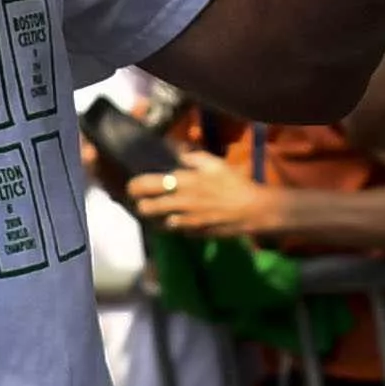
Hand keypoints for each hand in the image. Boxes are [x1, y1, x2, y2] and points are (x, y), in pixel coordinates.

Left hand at [125, 148, 287, 239]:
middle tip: (142, 201)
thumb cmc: (235, 183)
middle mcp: (180, 202)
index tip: (132, 186)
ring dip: (155, 217)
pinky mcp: (194, 233)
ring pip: (158, 222)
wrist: (253, 210)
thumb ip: (192, 157)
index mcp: (183, 182)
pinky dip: (172, 226)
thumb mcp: (215, 163)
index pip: (147, 185)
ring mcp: (186, 221)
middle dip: (141, 204)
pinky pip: (176, 230)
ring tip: (156, 212)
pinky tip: (174, 220)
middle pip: (146, 208)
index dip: (134, 186)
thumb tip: (176, 152)